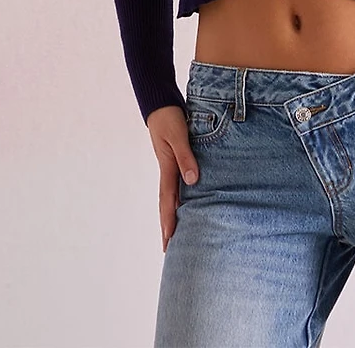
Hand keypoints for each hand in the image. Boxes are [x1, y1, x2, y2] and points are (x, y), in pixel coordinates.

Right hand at [146, 105, 199, 252]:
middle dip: (168, 225)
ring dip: (174, 214)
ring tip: (178, 233)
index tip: (169, 241)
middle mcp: (169, 170)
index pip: (168, 200)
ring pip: (173, 196)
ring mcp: (171, 166)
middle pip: (167, 203)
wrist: (161, 104)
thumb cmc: (169, 118)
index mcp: (167, 168)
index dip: (169, 220)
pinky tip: (189, 203)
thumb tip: (193, 181)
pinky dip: (182, 197)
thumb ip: (185, 157)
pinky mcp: (177, 159)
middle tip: (168, 249)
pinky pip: (179, 184)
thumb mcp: (178, 136)